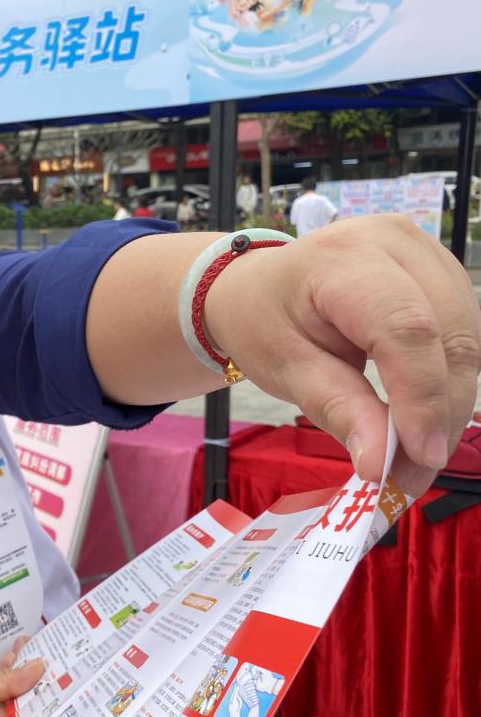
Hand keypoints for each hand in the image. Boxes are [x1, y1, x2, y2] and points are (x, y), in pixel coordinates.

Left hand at [207, 214, 480, 495]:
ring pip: (469, 340)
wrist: (257, 287)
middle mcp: (394, 242)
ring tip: (414, 456)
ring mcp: (425, 252)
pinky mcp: (441, 272)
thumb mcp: (284, 368)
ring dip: (450, 405)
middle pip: (450, 335)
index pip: (405, 328)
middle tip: (414, 474)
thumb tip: (381, 462)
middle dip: (441, 413)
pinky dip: (448, 384)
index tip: (420, 456)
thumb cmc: (262, 320)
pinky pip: (464, 336)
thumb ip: (336, 409)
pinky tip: (421, 419)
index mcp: (342, 258)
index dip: (423, 396)